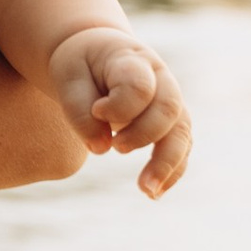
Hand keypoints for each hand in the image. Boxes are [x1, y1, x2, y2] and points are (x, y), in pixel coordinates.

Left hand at [47, 27, 192, 196]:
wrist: (97, 56)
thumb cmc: (81, 65)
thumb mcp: (68, 77)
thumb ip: (79, 110)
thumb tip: (101, 148)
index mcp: (133, 60)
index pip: (139, 85)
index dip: (119, 106)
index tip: (96, 111)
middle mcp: (160, 79)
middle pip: (168, 109)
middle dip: (144, 135)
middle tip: (116, 148)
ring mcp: (170, 101)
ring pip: (182, 133)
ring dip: (166, 163)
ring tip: (147, 191)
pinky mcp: (171, 123)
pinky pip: (181, 149)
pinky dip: (171, 172)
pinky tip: (154, 194)